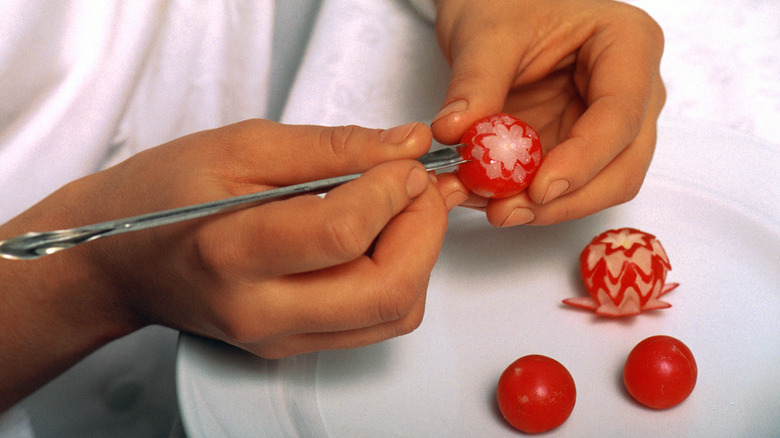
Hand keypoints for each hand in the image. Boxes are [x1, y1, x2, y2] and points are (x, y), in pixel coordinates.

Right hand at [0, 120, 446, 408]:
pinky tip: (382, 239)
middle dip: (424, 231)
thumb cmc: (162, 196)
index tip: (402, 160)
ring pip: (393, 315)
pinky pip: (375, 324)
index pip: (344, 232)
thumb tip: (404, 145)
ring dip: (418, 257)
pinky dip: (398, 277)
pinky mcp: (292, 346)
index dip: (392, 190)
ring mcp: (278, 339)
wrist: (120, 259)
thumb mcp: (241, 146)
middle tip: (420, 187)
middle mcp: (260, 311)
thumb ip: (332, 147)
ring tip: (401, 210)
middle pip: (386, 291)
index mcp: (232, 252)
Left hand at [430, 0, 664, 225]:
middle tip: (508, 210)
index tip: (539, 188)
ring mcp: (609, 124)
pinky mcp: (579, 147)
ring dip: (548, 207)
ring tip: (491, 207)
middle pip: (623, 165)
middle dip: (567, 198)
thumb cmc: (504, 3)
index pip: (621, 116)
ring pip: (601, 186)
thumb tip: (455, 133)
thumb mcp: (485, 34)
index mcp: (628, 45)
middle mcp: (633, 90)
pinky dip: (531, 201)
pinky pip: (566, 187)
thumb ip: (475, 83)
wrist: (495, 9)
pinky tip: (491, 199)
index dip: (584, 160)